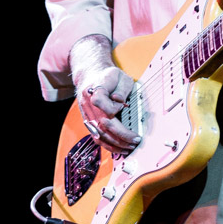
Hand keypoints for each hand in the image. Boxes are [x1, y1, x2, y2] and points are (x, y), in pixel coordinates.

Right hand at [71, 35, 139, 153]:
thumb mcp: (119, 75)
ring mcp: (87, 115)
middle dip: (121, 135)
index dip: (113, 107)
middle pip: (103, 124)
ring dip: (115, 144)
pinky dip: (108, 145)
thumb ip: (121, 88)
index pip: (102, 103)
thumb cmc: (109, 77)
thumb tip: (119, 101)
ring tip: (129, 147)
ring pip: (99, 135)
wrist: (92, 76)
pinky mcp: (89, 122)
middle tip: (135, 140)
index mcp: (94, 90)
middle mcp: (88, 104)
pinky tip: (118, 148)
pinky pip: (97, 137)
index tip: (124, 106)